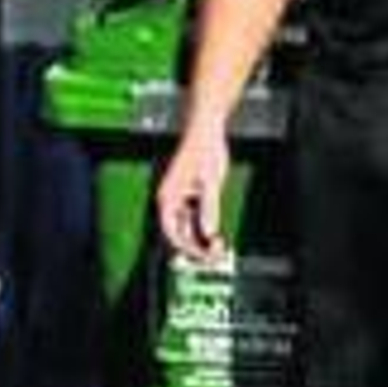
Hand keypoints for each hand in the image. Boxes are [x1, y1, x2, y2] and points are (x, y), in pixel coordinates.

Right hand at [156, 126, 229, 264]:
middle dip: (196, 247)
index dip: (187, 249)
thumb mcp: (212, 182)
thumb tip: (209, 232)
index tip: (204, 257)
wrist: (205, 129)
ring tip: (219, 247)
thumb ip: (209, 208)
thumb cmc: (205, 150)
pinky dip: (202, 228)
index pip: (172, 233)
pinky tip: (216, 234)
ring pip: (186, 228)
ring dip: (200, 239)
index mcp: (169, 197)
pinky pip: (192, 218)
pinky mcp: (188, 194)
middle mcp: (170, 200)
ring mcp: (179, 197)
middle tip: (215, 257)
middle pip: (178, 234)